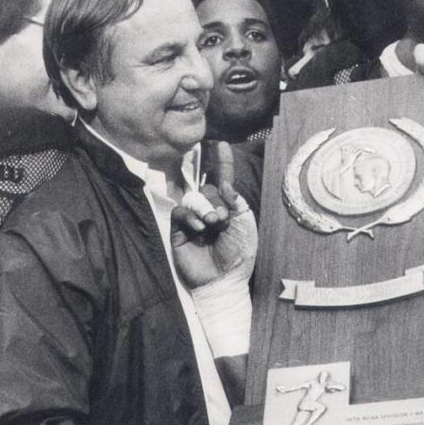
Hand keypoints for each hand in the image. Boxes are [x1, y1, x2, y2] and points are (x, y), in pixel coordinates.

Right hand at [171, 143, 256, 289]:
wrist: (222, 280)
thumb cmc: (239, 255)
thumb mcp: (245, 225)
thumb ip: (237, 202)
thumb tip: (226, 183)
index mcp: (228, 208)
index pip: (224, 180)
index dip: (223, 162)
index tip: (221, 144)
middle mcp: (210, 210)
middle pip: (207, 188)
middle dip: (215, 200)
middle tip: (221, 219)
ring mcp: (194, 220)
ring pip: (193, 198)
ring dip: (203, 208)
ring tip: (212, 224)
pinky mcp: (178, 230)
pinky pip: (180, 212)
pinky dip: (189, 216)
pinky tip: (198, 228)